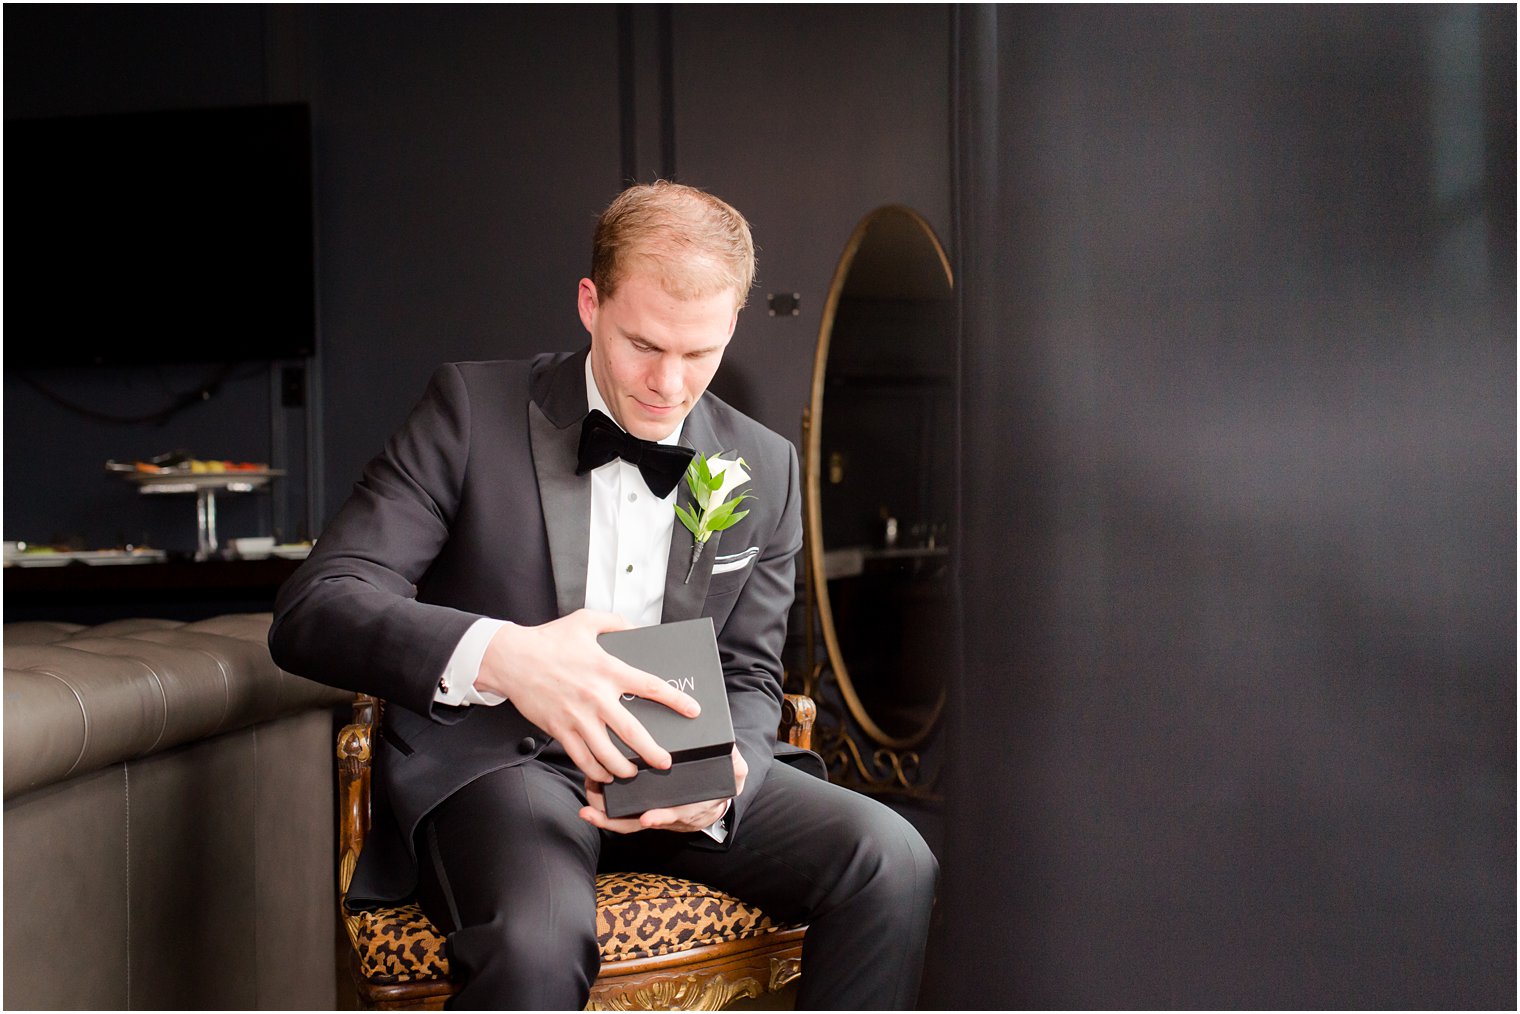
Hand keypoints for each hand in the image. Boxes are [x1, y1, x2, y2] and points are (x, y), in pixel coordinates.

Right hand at [476, 609, 700, 783]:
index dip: (675, 700)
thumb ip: (615, 623)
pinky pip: (581, 758)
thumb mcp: (586, 621)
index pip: (650, 686)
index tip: (692, 711)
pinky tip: (605, 774)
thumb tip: (637, 627)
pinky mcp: (560, 730)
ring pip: (606, 753)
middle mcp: (596, 697)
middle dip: (652, 752)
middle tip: (666, 762)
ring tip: (634, 773)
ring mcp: (577, 717)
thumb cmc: (549, 640)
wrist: (512, 659)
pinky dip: (595, 770)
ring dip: (624, 768)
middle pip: (632, 731)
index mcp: (608, 670)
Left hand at [579, 746, 747, 834]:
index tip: (648, 817)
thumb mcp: (736, 774)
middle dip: (618, 819)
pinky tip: (588, 808)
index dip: (663, 817)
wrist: (716, 799)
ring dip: (606, 818)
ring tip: (587, 808)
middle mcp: (670, 814)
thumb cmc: (722, 783)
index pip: (677, 814)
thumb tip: (731, 750)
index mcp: (692, 806)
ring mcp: (655, 813)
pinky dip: (605, 815)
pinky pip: (623, 817)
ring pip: (628, 823)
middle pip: (642, 823)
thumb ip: (735, 764)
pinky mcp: (643, 808)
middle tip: (597, 810)